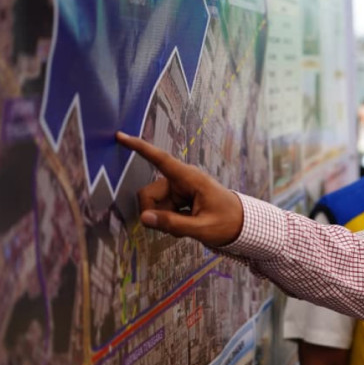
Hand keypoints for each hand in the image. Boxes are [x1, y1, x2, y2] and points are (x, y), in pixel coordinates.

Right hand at [115, 132, 243, 246]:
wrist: (243, 225)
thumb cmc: (227, 222)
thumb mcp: (202, 227)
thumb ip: (173, 223)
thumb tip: (144, 218)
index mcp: (190, 178)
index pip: (161, 159)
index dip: (140, 147)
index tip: (120, 135)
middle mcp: (181, 180)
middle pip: (148, 194)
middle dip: (153, 213)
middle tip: (174, 228)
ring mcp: (178, 189)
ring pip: (153, 205)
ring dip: (163, 219)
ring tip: (187, 226)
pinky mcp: (178, 198)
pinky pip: (160, 210)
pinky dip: (168, 220)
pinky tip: (186, 225)